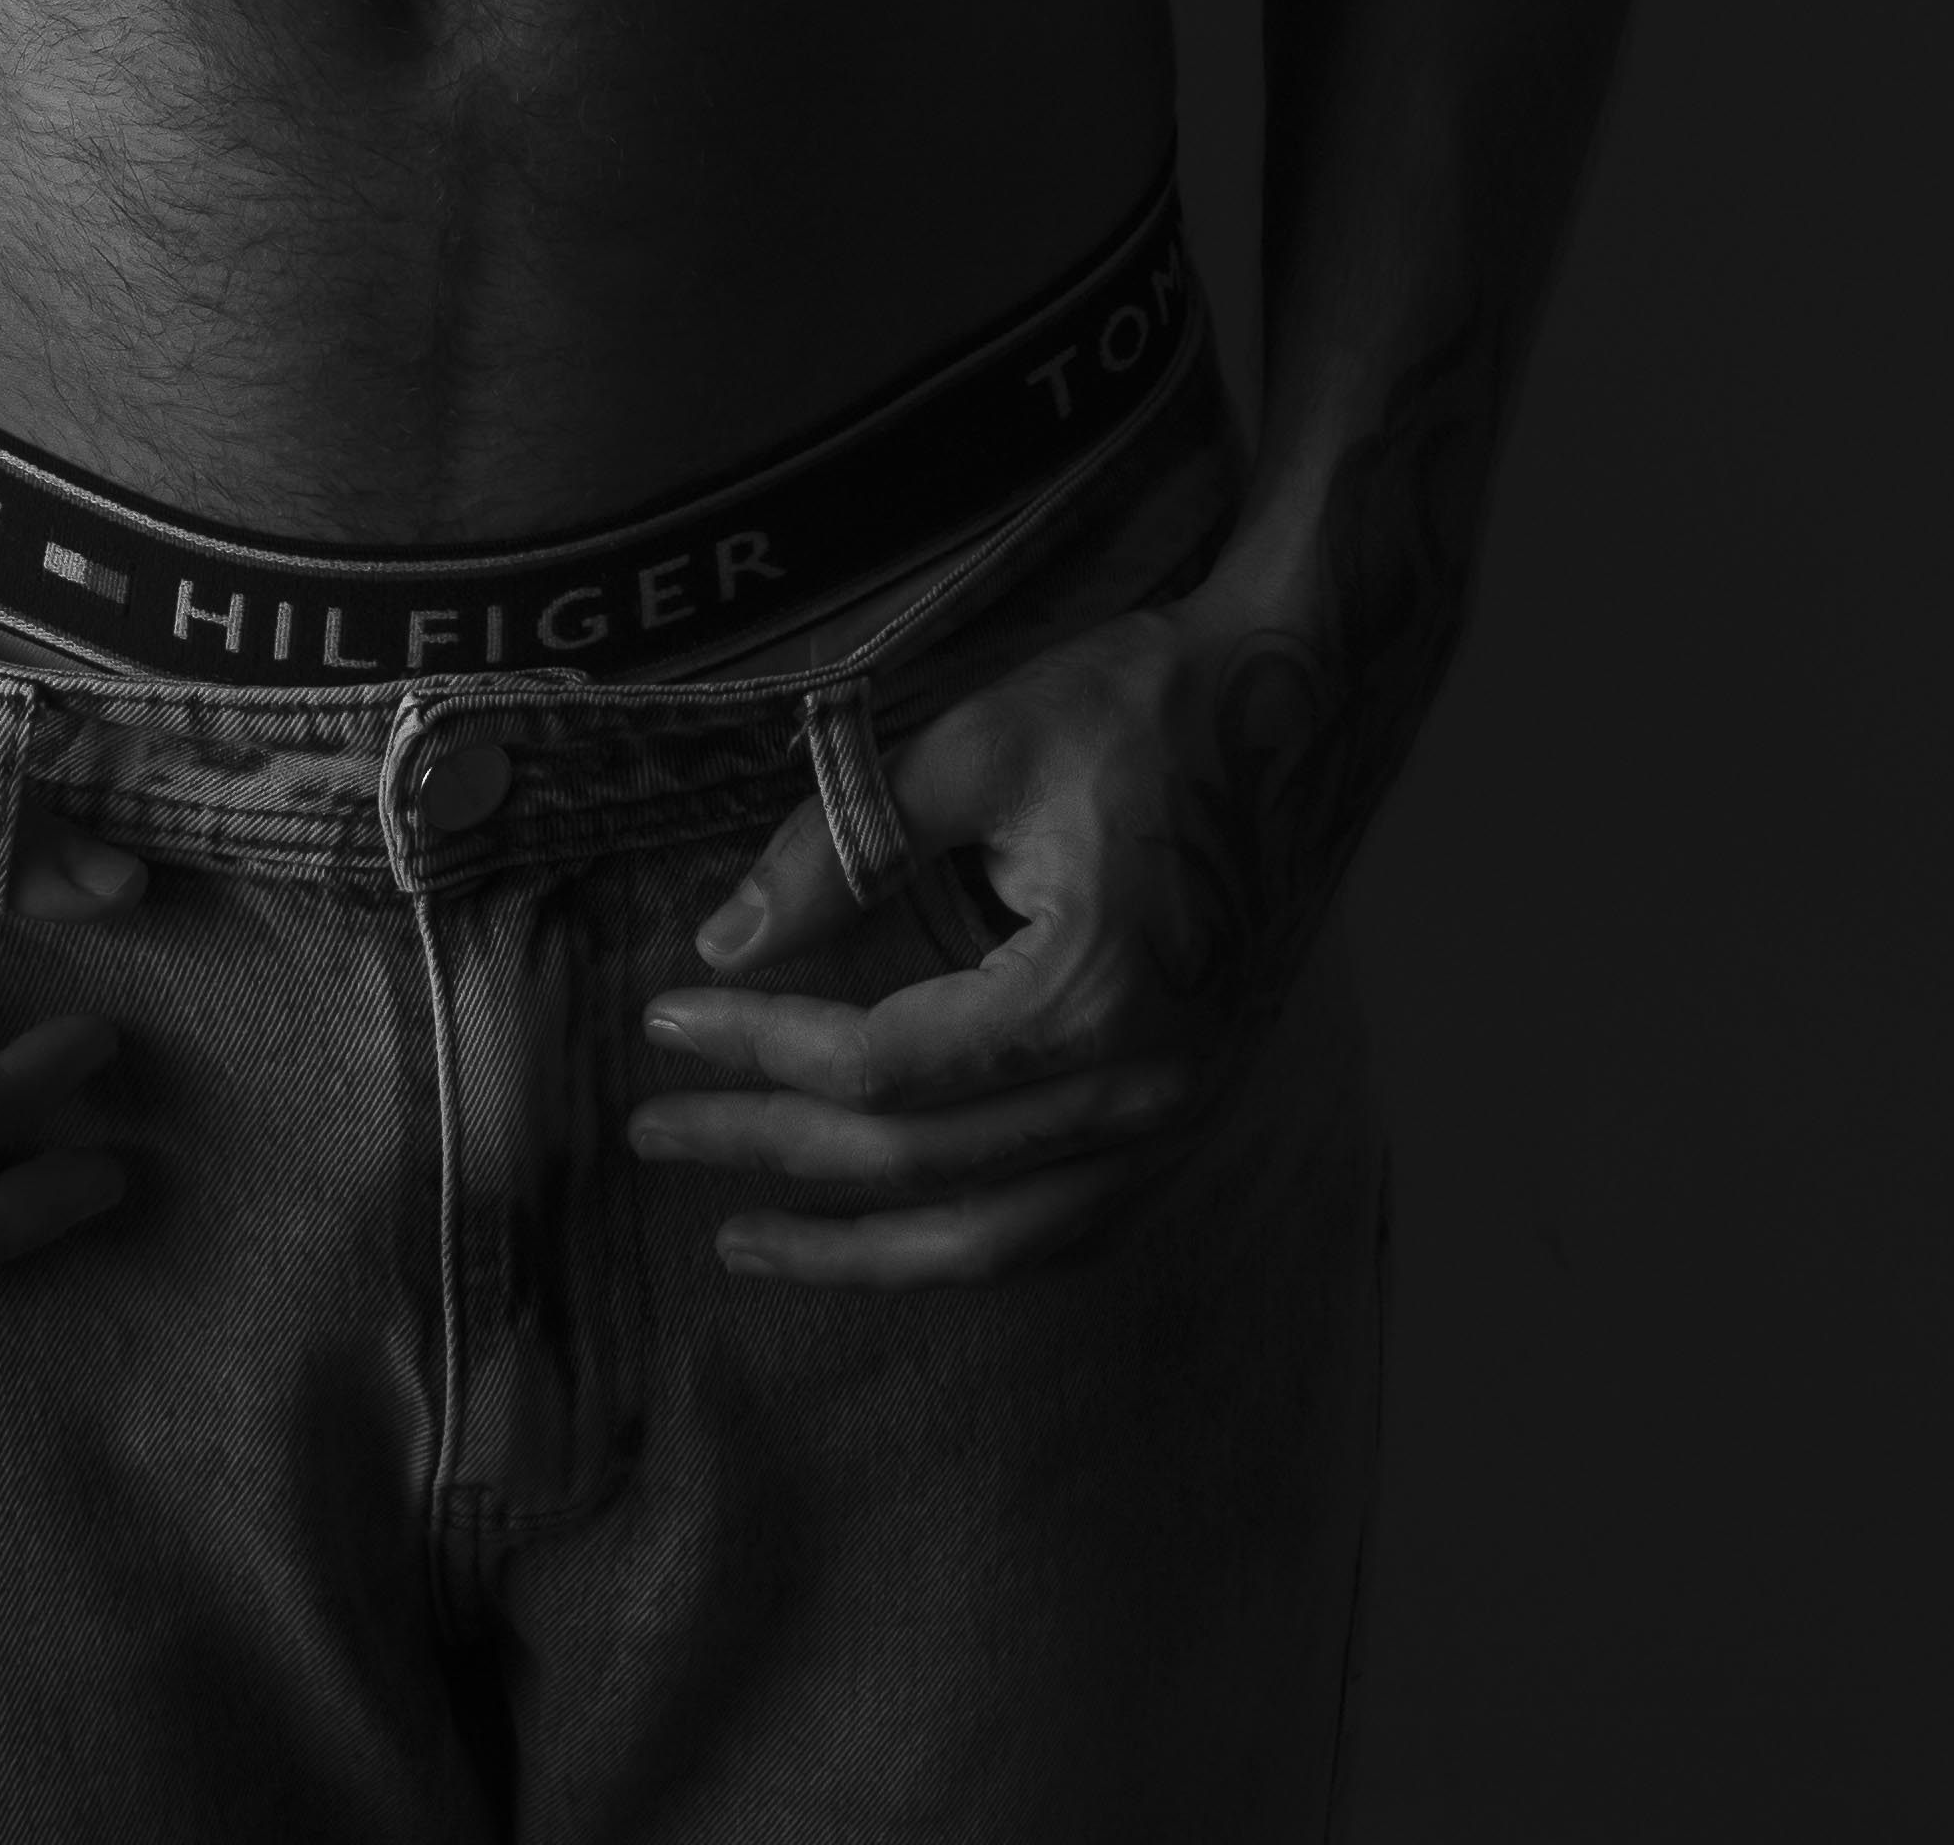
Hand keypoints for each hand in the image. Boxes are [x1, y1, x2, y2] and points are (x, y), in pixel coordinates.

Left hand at [628, 584, 1342, 1285]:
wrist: (1301, 699)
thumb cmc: (1138, 704)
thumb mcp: (976, 745)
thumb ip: (842, 845)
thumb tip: (721, 941)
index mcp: (1094, 992)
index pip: (883, 1065)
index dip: (756, 1049)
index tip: (662, 1019)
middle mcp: (1148, 1085)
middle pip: (921, 1162)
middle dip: (771, 1150)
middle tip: (653, 1128)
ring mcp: (1185, 1116)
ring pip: (1002, 1240)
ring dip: (863, 1254)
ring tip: (745, 1242)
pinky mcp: (1197, 1112)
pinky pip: (1072, 1225)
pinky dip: (970, 1246)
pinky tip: (892, 1238)